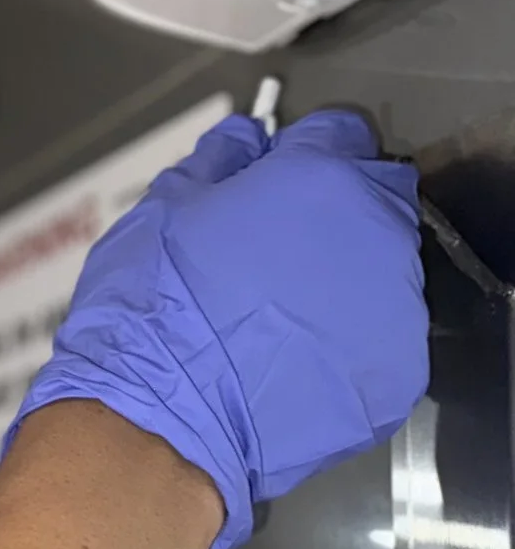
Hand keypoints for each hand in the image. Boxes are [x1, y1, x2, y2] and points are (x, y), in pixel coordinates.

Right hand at [7, 109, 424, 548]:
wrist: (159, 416)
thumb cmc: (152, 304)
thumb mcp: (162, 210)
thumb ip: (216, 162)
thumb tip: (246, 138)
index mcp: (320, 179)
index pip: (339, 132)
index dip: (302, 148)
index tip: (276, 171)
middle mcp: (376, 235)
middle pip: (378, 195)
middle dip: (337, 206)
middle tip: (276, 242)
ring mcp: (395, 310)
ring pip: (384, 269)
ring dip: (345, 275)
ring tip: (277, 309)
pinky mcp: (395, 374)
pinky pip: (380, 338)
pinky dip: (346, 339)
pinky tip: (291, 355)